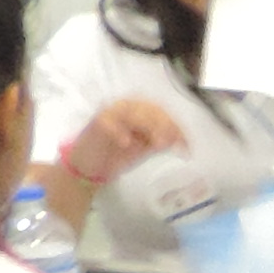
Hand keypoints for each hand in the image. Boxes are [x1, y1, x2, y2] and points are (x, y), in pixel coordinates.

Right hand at [68, 96, 192, 189]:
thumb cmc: (117, 154)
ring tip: (156, 144)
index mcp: (139, 109)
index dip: (175, 126)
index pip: (161, 112)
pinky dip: (119, 132)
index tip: (184, 145)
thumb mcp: (144, 148)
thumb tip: (181, 139)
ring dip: (147, 126)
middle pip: (150, 109)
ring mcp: (111, 112)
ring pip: (132, 112)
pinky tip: (127, 143)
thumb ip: (160, 141)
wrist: (89, 165)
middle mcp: (127, 106)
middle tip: (169, 144)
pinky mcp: (97, 122)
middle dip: (163, 126)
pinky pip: (110, 122)